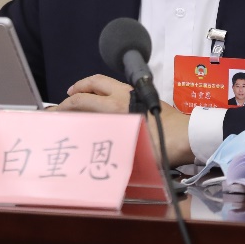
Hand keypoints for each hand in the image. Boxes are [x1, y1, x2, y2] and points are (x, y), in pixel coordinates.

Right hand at [57, 75, 194, 167]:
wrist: (190, 135)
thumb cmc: (163, 144)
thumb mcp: (134, 152)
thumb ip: (113, 153)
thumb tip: (96, 160)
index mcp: (116, 107)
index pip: (83, 101)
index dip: (65, 106)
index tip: (54, 112)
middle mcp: (123, 95)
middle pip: (93, 82)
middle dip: (77, 87)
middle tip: (67, 96)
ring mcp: (135, 93)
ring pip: (107, 82)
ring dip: (92, 87)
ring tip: (84, 96)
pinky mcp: (145, 97)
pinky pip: (118, 88)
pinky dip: (106, 92)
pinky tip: (107, 104)